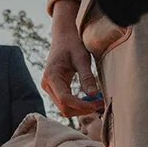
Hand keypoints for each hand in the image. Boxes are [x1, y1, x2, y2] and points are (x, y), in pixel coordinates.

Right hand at [42, 0, 103, 116]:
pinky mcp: (53, 89)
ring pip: (64, 108)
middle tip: (100, 103)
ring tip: (96, 101)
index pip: (65, 99)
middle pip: (64, 108)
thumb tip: (94, 95)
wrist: (62, 37)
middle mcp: (46, 85)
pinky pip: (65, 103)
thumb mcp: (82, 59)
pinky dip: (77, 104)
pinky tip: (89, 99)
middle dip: (83, 109)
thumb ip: (87, 77)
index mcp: (51, 76)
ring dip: (81, 109)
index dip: (82, 105)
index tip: (98, 103)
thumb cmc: (72, 45)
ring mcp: (48, 88)